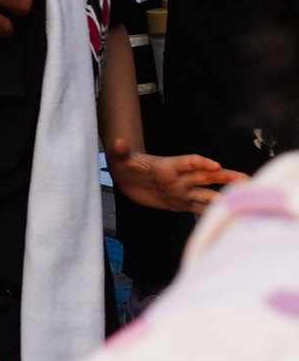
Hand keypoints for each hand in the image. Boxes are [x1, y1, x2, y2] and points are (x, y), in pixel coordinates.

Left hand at [113, 146, 239, 216]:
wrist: (126, 179)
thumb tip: (116, 142)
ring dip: (221, 196)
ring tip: (240, 201)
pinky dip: (208, 212)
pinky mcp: (178, 204)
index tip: (216, 165)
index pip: (189, 162)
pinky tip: (224, 217)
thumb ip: (120, 151)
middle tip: (245, 179)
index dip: (201, 163)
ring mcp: (181, 191)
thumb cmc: (125, 165)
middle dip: (224, 177)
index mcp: (168, 166)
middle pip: (205, 177)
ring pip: (205, 193)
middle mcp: (179, 178)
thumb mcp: (120, 159)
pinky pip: (196, 208)